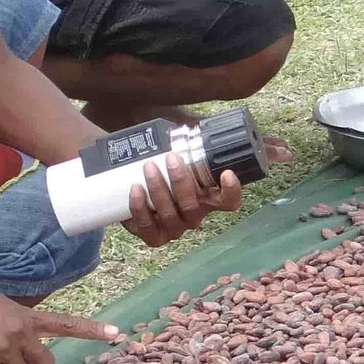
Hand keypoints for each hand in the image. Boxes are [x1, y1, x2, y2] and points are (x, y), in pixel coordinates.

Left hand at [122, 151, 243, 247]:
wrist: (132, 183)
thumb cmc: (161, 165)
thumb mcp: (178, 150)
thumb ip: (193, 140)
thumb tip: (216, 128)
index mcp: (207, 199)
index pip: (228, 201)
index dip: (232, 191)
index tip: (227, 173)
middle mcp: (193, 216)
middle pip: (193, 206)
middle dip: (181, 182)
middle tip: (172, 159)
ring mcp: (173, 228)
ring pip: (169, 215)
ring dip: (159, 190)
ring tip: (149, 168)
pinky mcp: (152, 235)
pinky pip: (147, 226)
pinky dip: (140, 208)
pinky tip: (135, 189)